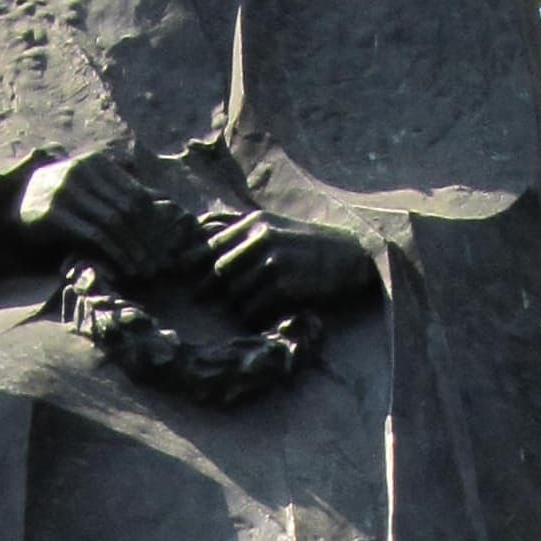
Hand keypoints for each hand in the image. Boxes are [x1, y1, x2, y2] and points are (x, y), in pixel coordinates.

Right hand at [17, 153, 211, 292]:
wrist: (14, 209)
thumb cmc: (60, 203)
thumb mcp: (90, 190)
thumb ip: (118, 192)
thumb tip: (161, 202)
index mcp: (95, 162)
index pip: (136, 193)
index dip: (153, 222)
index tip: (163, 245)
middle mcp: (81, 171)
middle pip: (127, 209)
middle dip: (147, 239)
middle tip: (159, 263)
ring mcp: (66, 190)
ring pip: (113, 223)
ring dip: (133, 250)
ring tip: (144, 270)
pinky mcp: (54, 213)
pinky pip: (94, 236)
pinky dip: (113, 254)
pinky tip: (123, 269)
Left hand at [203, 211, 376, 323]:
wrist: (352, 257)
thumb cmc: (307, 245)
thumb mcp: (275, 226)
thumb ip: (239, 227)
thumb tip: (199, 228)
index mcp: (255, 222)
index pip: (211, 243)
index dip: (195, 263)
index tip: (188, 277)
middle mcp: (261, 238)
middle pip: (220, 271)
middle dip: (212, 289)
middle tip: (205, 301)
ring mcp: (273, 262)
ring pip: (235, 294)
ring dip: (239, 306)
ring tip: (251, 306)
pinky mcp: (285, 286)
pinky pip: (254, 311)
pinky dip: (255, 318)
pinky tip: (266, 316)